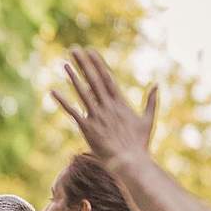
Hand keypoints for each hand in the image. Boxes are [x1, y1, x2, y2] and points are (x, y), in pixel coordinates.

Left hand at [51, 48, 157, 165]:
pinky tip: (53, 91)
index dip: (98, 64)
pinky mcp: (87, 128)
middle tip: (75, 49)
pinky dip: (62, 101)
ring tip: (65, 63)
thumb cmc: (139, 144)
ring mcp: (97, 116)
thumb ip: (151, 101)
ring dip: (73, 77)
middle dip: (84, 64)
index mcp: (120, 102)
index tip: (91, 52)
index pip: (107, 78)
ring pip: (83, 92)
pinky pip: (72, 112)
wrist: (130, 161)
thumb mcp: (148, 120)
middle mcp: (107, 106)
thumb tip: (157, 85)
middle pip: (94, 80)